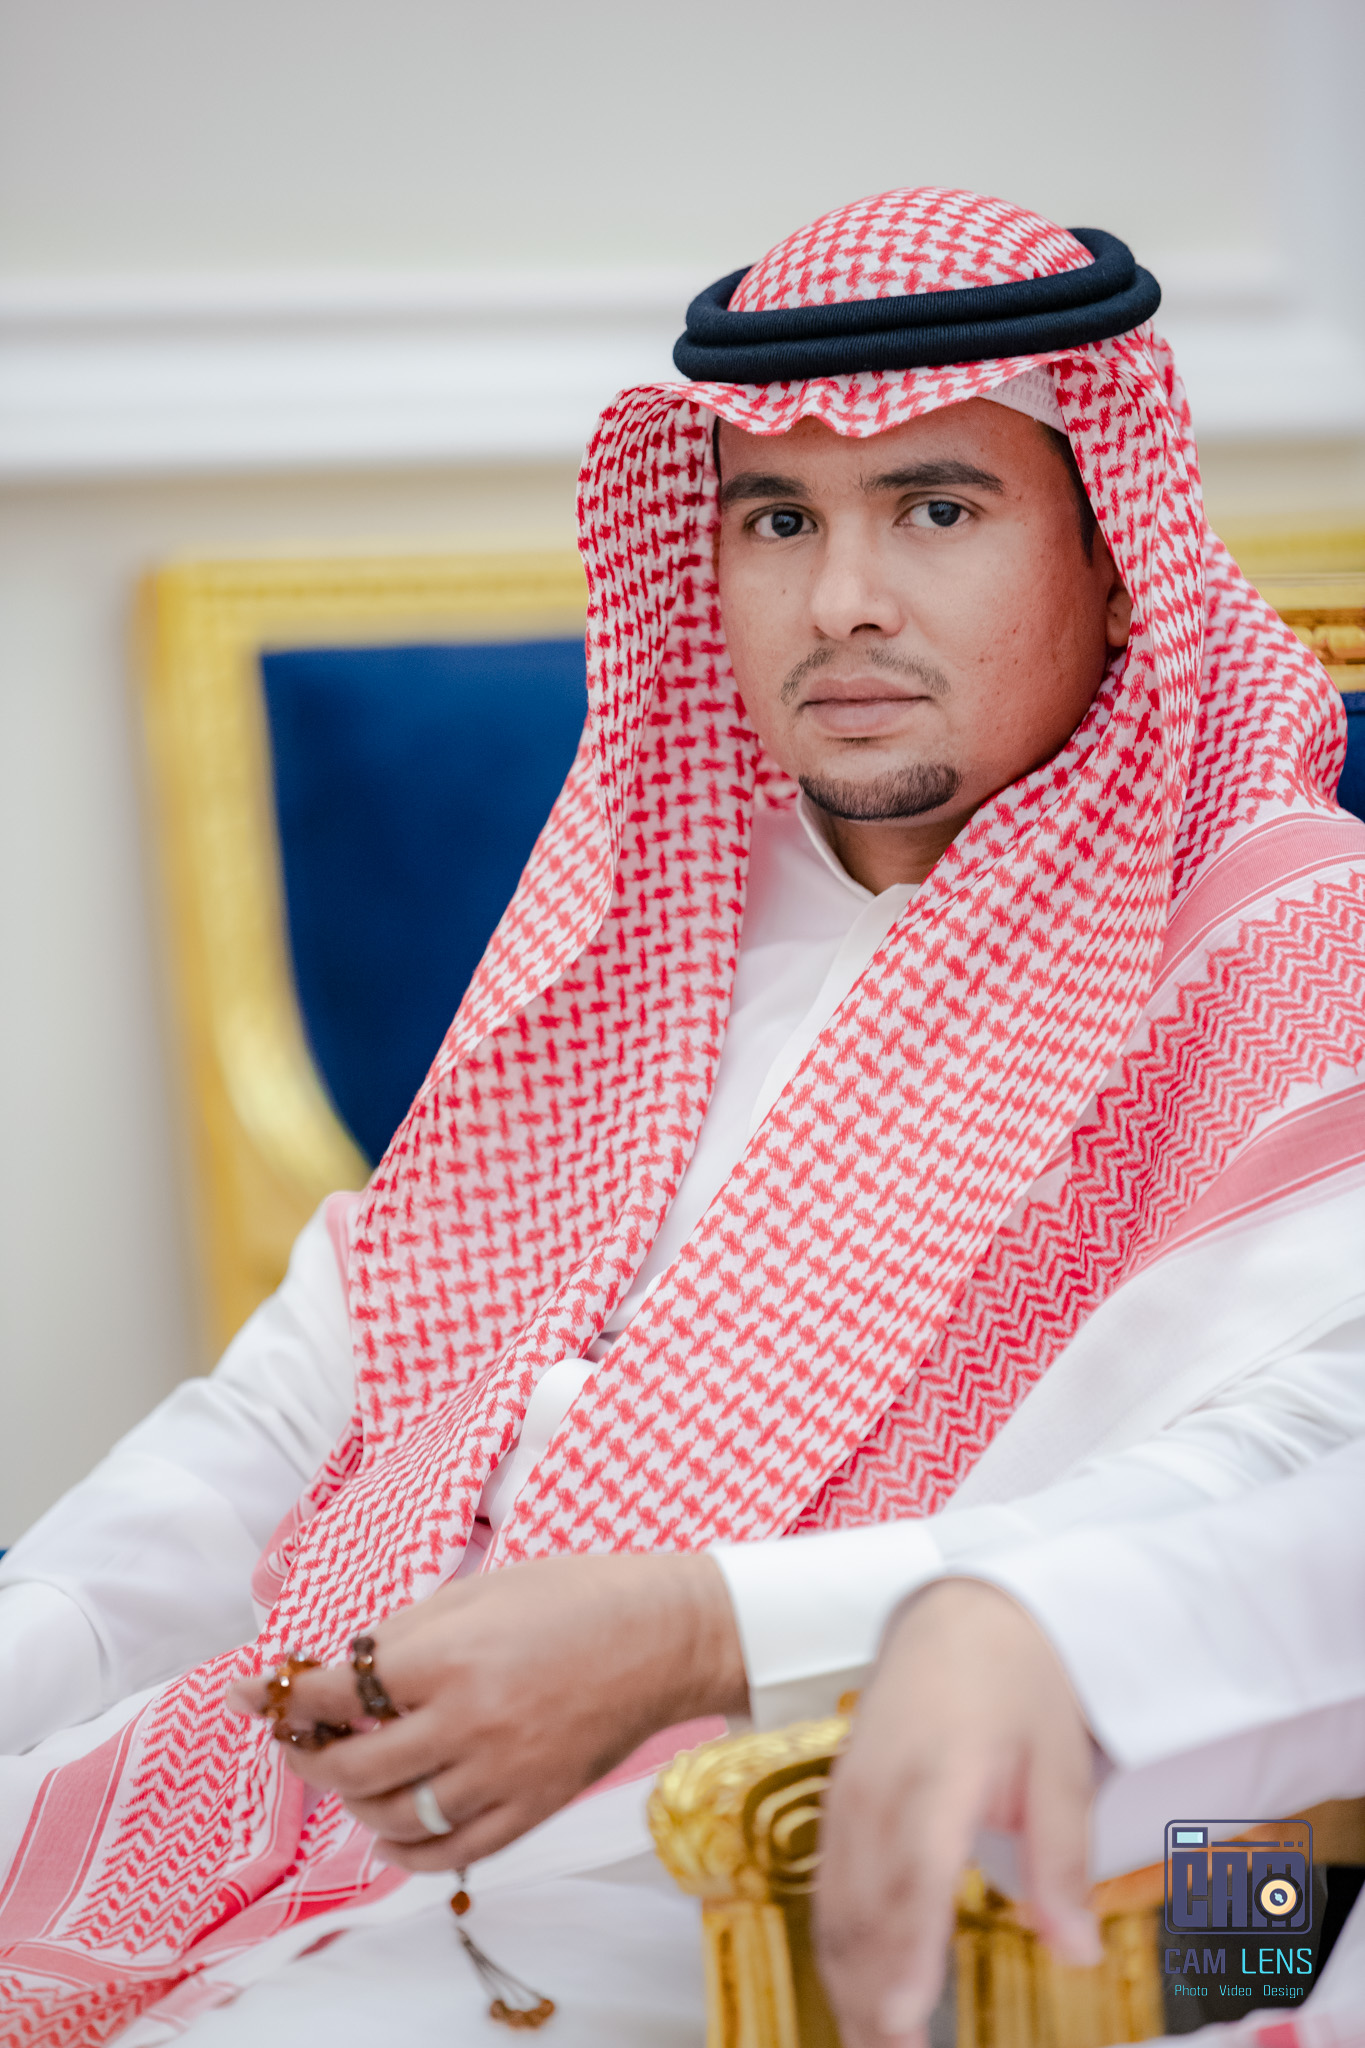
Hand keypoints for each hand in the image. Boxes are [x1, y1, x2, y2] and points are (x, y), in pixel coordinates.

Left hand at [226, 1551, 747, 1869]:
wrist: (663, 1637)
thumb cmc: (574, 1596)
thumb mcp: (481, 1589)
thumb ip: (408, 1632)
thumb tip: (346, 1667)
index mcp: (449, 1656)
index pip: (337, 1692)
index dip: (281, 1694)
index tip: (250, 1691)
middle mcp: (467, 1723)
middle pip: (351, 1767)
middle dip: (307, 1754)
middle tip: (298, 1738)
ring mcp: (500, 1776)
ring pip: (392, 1817)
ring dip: (352, 1801)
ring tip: (348, 1775)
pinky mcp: (530, 1809)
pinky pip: (448, 1854)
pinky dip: (405, 1850)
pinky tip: (390, 1830)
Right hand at [815, 1578, 1100, 2047]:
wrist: (957, 1612)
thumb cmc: (1015, 1682)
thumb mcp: (1060, 1761)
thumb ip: (1062, 1861)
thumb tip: (1075, 1953)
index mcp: (939, 1771)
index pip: (914, 1873)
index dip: (906, 1949)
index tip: (907, 2015)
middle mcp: (880, 1786)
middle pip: (862, 1903)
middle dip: (871, 1991)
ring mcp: (849, 1792)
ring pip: (835, 1900)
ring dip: (848, 1978)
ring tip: (874, 2043)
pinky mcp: (838, 1799)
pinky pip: (827, 1881)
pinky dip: (837, 1941)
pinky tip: (854, 1988)